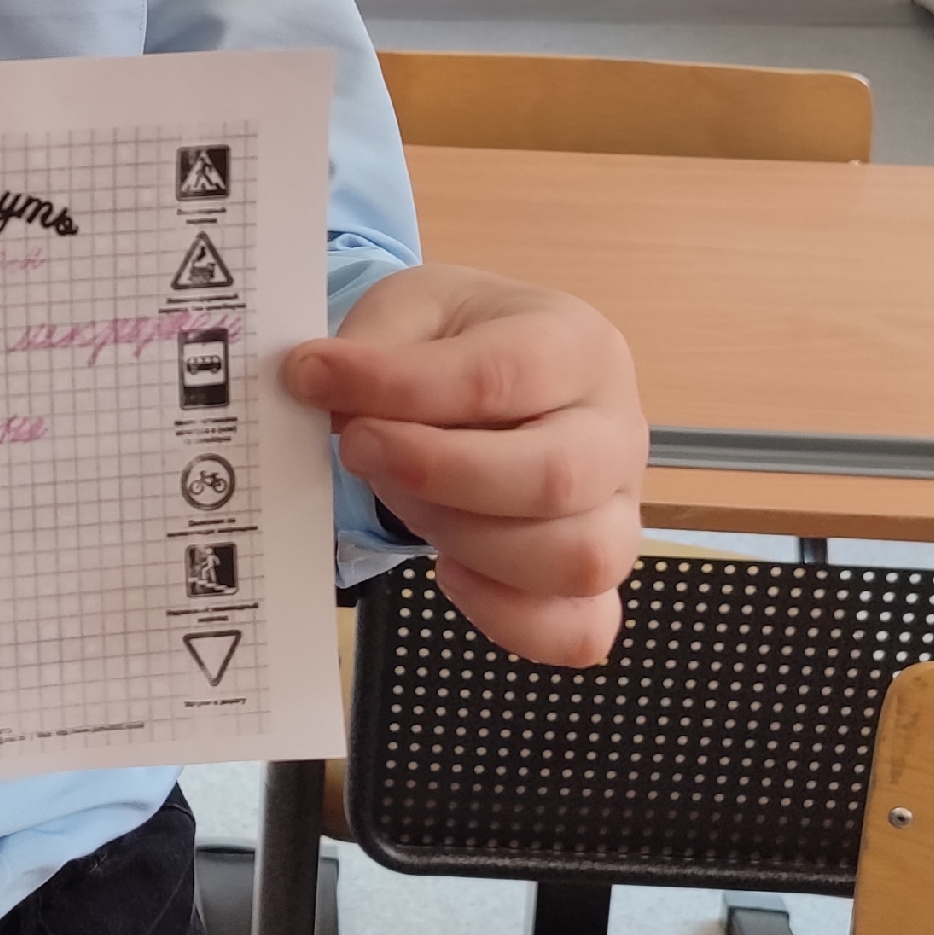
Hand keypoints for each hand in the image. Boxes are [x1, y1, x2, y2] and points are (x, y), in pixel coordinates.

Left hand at [284, 264, 646, 665]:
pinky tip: (451, 570)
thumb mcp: (411, 306)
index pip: (501, 375)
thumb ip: (373, 344)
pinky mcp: (599, 578)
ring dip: (463, 539)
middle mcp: (615, 430)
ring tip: (405, 498)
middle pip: (554, 477)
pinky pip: (579, 628)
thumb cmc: (459, 339)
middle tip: (358, 447)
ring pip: (575, 559)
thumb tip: (318, 384)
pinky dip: (505, 615)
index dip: (399, 387)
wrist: (500, 370)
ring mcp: (619, 511)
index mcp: (575, 343)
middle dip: (432, 473)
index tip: (315, 379)